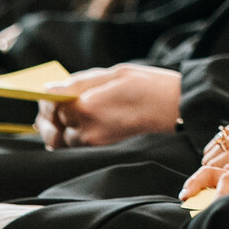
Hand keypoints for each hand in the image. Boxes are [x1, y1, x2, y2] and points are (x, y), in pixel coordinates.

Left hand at [35, 63, 181, 148]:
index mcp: (87, 105)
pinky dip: (73, 143)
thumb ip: (81, 82)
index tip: (52, 94)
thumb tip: (52, 88)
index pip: (50, 105)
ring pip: (62, 144)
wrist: (181, 112)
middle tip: (54, 109)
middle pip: (51, 129)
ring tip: (68, 120)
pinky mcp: (106, 155)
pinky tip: (81, 131)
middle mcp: (87, 130)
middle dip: (48, 118)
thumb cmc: (151, 87)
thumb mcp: (116, 73)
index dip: (48, 99)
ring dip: (60, 132)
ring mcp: (97, 146)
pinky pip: (78, 152)